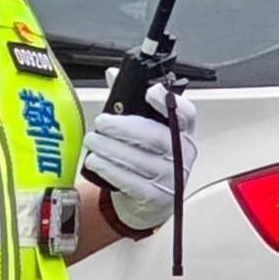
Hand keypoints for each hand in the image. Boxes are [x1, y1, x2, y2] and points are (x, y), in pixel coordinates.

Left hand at [81, 85, 197, 237]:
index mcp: (183, 133)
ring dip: (108, 147)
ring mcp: (171, 178)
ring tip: (92, 140)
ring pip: (137, 159)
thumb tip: (114, 75)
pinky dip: (108, 168)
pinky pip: (128, 180)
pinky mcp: (155, 197)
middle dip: (122, 127)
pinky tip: (95, 161)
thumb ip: (131, 104)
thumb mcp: (146, 132)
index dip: (167, 102)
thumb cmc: (148, 161)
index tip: (149, 92)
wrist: (150, 204)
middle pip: (153, 136)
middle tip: (102, 122)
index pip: (185, 113)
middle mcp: (182, 155)